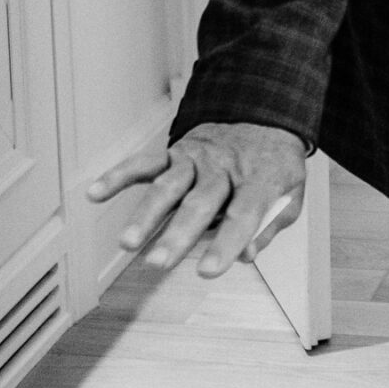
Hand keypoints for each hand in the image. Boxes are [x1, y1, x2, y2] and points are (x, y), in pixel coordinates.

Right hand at [87, 121, 308, 278]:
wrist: (263, 116)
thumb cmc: (272, 166)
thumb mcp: (291, 195)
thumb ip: (269, 227)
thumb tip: (246, 254)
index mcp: (259, 177)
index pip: (243, 212)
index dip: (226, 242)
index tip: (209, 271)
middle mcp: (224, 166)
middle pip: (200, 202)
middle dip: (177, 234)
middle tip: (159, 263)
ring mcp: (196, 158)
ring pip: (168, 186)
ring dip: (146, 215)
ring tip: (127, 243)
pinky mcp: (175, 152)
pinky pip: (145, 163)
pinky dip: (119, 175)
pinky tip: (96, 193)